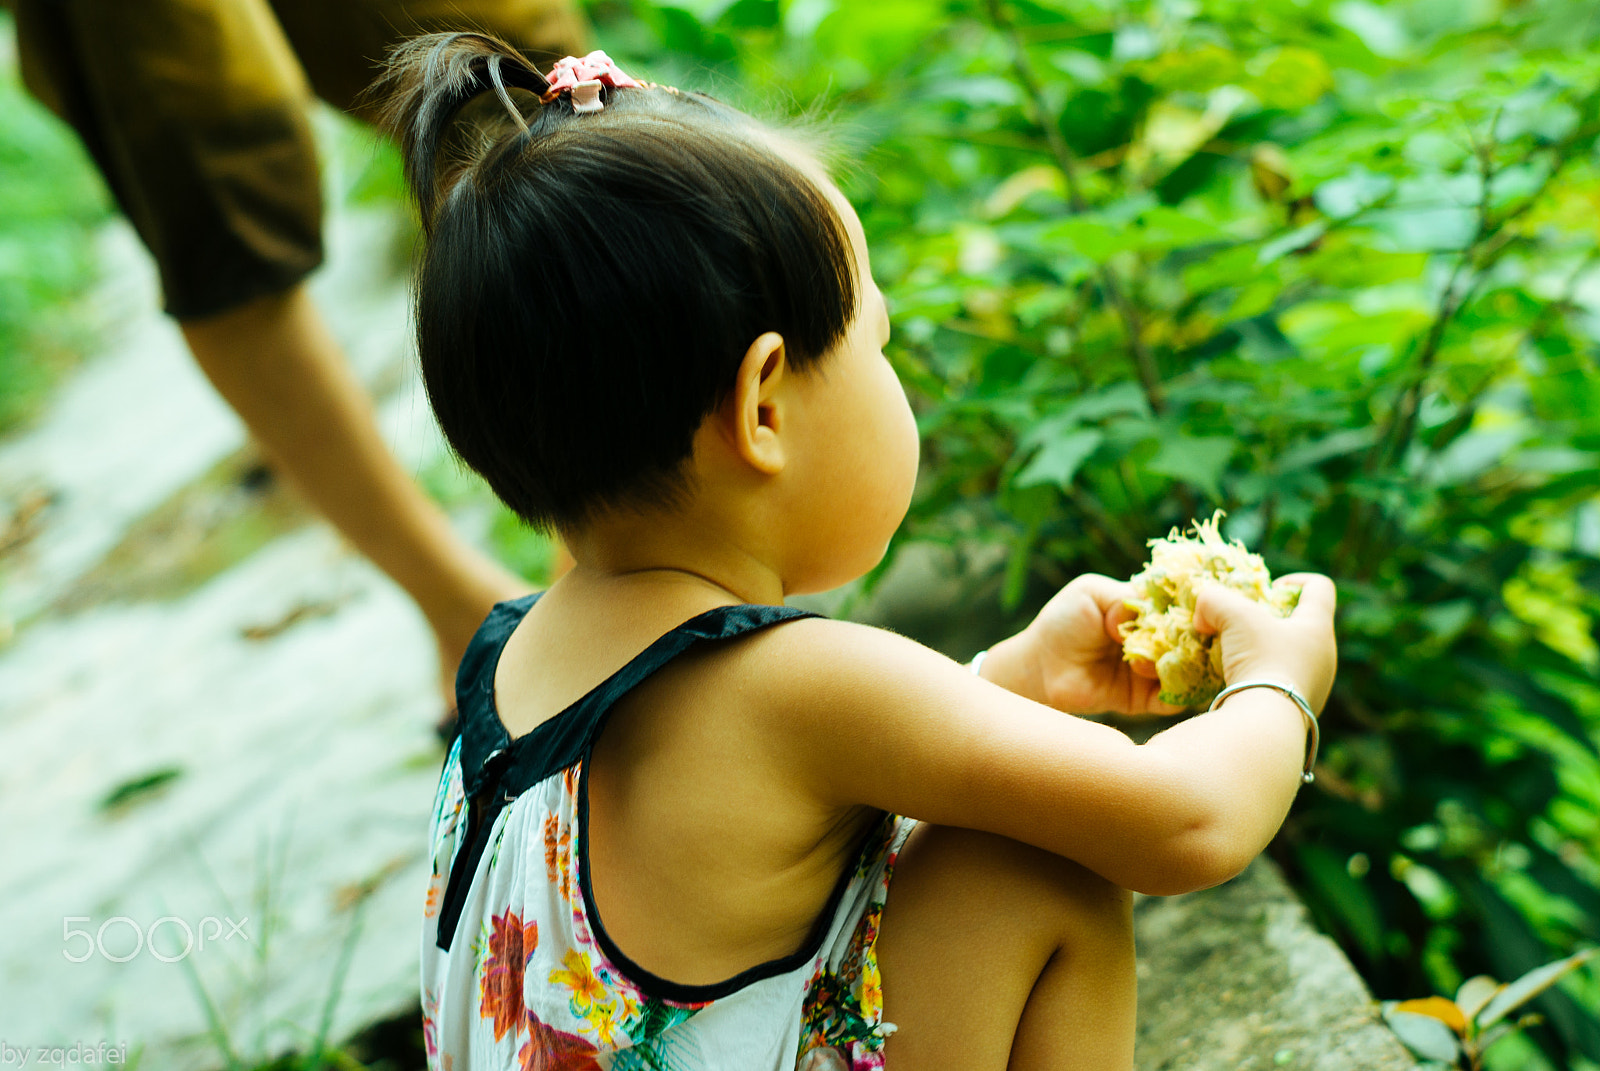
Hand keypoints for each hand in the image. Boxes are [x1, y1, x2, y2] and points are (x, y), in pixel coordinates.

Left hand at [999, 573, 1186, 715]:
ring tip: (1162, 657)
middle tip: (1183, 636)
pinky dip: (1179, 693)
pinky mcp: (1147, 699)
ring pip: (1190, 669)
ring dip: (1184, 664)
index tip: (1200, 607)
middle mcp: (1158, 639)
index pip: (1184, 607)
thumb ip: (1124, 597)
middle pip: (1194, 640)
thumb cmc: (1063, 621)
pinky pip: (1174, 700)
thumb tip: (1154, 614)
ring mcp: (1155, 670)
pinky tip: (1166, 680)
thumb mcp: (1091, 593)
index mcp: (1149, 610)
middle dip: (1194, 638)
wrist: (1041, 666)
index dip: (1194, 607)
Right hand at [1192, 572, 1337, 711]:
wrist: (1266, 722)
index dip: (1294, 580)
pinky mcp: (1299, 710)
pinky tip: (1235, 681)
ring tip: (1231, 655)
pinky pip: (1280, 683)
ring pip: (1289, 655)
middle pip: (1301, 623)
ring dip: (1262, 650)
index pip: (1319, 587)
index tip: (1268, 589)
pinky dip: (1259, 676)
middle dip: (1268, 619)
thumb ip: (1214, 601)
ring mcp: (1315, 685)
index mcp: (1318, 627)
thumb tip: (1203, 610)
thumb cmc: (1260, 659)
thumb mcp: (1233, 617)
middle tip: (1240, 624)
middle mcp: (1325, 655)